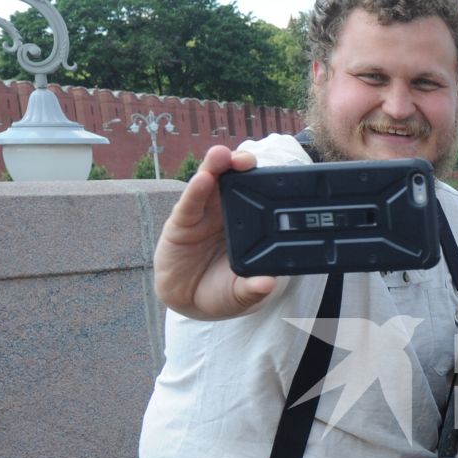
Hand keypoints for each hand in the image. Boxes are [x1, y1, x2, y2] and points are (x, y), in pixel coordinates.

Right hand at [151, 145, 276, 319]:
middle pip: (234, 181)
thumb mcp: (240, 294)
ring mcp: (203, 214)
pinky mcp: (181, 222)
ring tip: (221, 155)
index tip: (276, 174)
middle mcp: (226, 213)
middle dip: (240, 164)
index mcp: (247, 224)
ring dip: (215, 166)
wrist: (188, 301)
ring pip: (210, 183)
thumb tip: (268, 284)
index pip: (257, 196)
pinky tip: (201, 180)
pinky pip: (189, 204)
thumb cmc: (220, 291)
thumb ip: (252, 289)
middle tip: (247, 160)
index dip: (264, 181)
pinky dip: (195, 191)